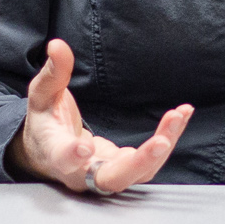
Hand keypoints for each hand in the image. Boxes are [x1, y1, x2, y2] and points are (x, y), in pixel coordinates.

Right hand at [5, 38, 191, 195]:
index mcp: (55, 153)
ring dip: (161, 148)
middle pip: (112, 179)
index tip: (84, 147)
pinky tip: (182, 115)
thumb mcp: (42, 95)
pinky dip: (168, 139)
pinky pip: (150, 161)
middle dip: (139, 162)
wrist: (52, 151)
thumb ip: (53, 73)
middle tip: (161, 142)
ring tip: (178, 115)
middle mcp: (82, 173)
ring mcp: (106, 174)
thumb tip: (57, 45)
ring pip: (138, 173)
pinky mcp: (124, 169)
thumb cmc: (46, 122)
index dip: (72, 156)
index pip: (62, 159)